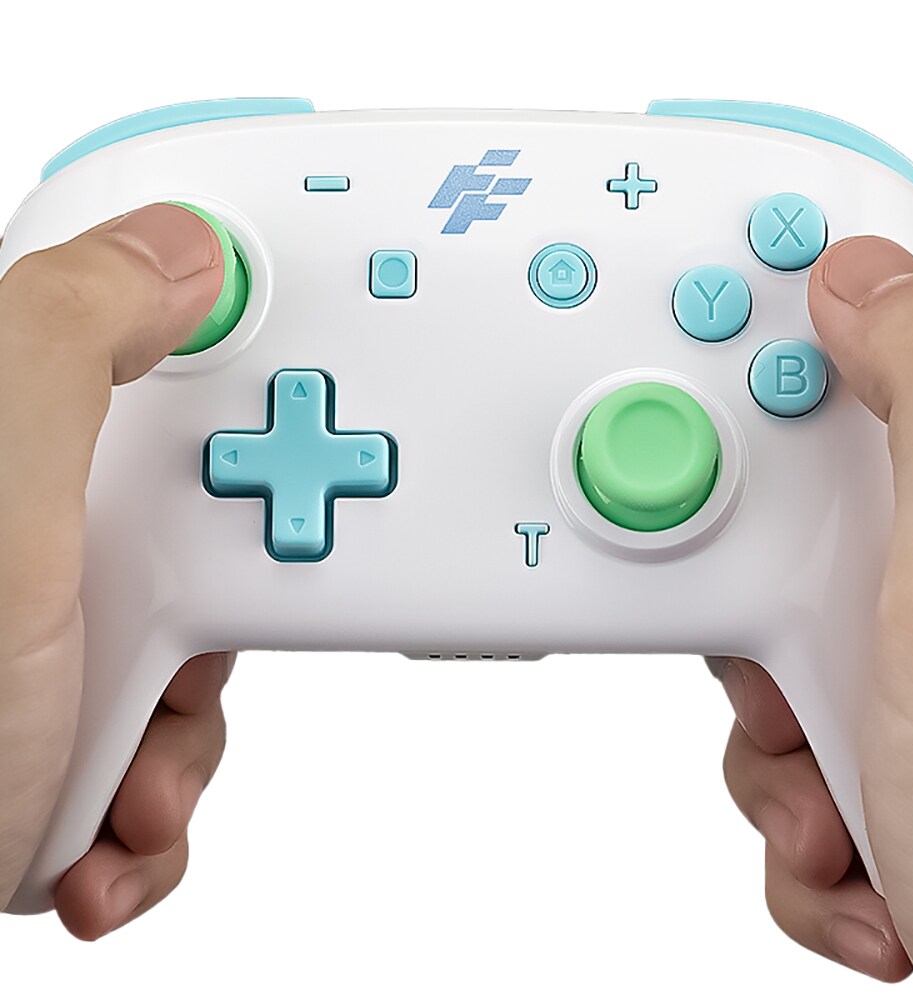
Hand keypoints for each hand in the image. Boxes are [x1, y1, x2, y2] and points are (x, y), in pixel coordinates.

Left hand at [0, 204, 233, 938]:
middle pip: (186, 528)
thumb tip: (184, 247)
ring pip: (189, 651)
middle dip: (213, 617)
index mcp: (11, 456)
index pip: (134, 360)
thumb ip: (71, 342)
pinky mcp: (62, 726)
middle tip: (183, 639)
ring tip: (129, 782)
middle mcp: (21, 539)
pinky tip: (107, 830)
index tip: (278, 417)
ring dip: (184, 739)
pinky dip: (158, 802)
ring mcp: (39, 637)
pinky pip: (163, 741)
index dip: (220, 376)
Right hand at [709, 236, 912, 998]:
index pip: (880, 367)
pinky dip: (786, 807)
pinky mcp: (878, 735)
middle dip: (758, 631)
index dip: (791, 360)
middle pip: (791, 531)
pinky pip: (778, 735)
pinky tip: (853, 849)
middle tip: (791, 674)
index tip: (728, 375)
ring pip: (767, 647)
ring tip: (838, 805)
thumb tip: (860, 276)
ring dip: (768, 747)